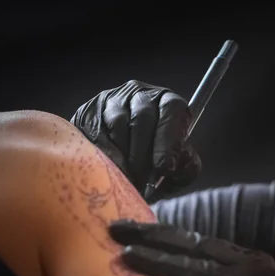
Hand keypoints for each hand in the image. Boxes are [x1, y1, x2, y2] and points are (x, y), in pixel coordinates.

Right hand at [71, 80, 200, 200]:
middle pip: (143, 117)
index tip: (166, 167)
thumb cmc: (158, 161)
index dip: (169, 139)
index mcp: (168, 102)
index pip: (172, 109)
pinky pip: (96, 130)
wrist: (123, 160)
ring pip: (118, 123)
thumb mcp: (178, 165)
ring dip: (124, 155)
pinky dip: (105, 153)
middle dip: (144, 154)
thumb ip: (186, 168)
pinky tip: (110, 169)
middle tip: (143, 181)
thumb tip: (175, 168)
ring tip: (127, 179)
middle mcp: (141, 94)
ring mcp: (113, 100)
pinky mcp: (88, 111)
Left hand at [108, 220, 274, 275]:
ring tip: (128, 257)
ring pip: (200, 271)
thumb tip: (164, 270)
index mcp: (246, 258)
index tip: (127, 227)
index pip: (196, 240)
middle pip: (194, 248)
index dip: (160, 232)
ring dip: (161, 263)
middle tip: (116, 230)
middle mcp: (252, 265)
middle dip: (152, 238)